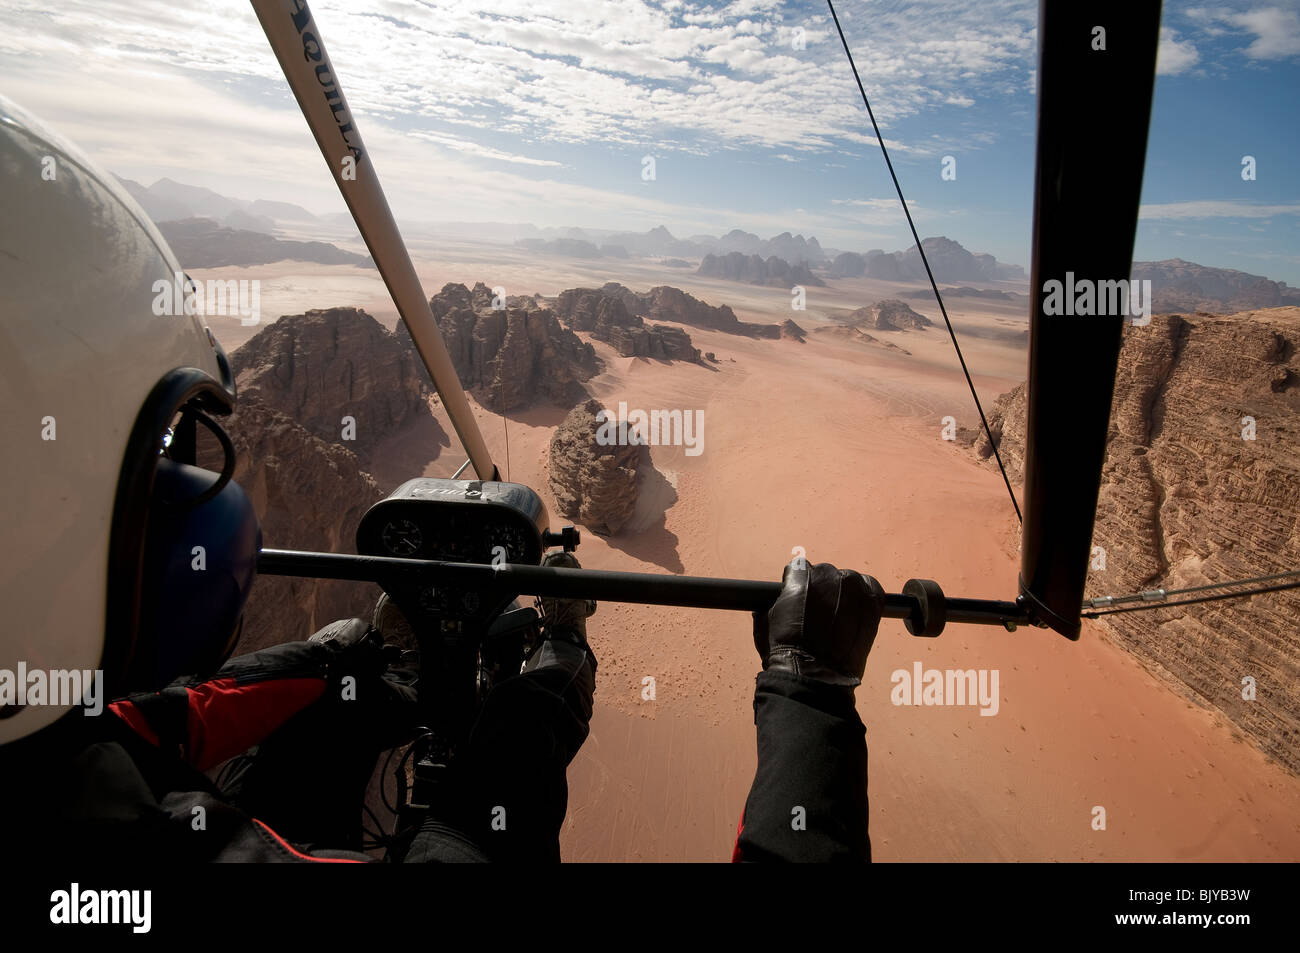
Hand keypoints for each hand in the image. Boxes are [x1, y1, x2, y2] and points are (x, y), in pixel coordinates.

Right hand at [752, 559, 885, 686]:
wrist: (816, 678)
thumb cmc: (787, 653)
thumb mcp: (764, 622)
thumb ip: (770, 604)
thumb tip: (770, 602)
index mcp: (799, 577)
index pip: (799, 567)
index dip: (796, 584)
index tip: (798, 598)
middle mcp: (828, 577)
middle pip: (824, 573)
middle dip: (819, 590)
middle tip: (817, 613)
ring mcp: (853, 588)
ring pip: (847, 580)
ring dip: (841, 594)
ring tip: (836, 618)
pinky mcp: (872, 603)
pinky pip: (870, 588)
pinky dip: (863, 598)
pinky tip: (855, 613)